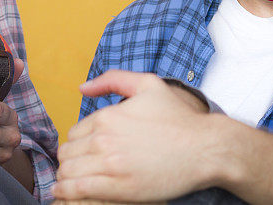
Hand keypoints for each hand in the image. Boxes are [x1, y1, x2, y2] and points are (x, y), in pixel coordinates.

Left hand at [53, 70, 214, 202]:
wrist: (206, 148)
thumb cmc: (179, 118)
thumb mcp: (147, 85)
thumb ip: (112, 80)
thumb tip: (82, 88)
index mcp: (107, 116)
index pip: (73, 133)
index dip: (76, 143)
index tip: (83, 152)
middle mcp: (104, 139)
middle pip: (67, 153)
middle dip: (69, 160)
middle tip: (78, 168)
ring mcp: (111, 164)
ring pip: (69, 171)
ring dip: (65, 177)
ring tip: (69, 183)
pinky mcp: (120, 187)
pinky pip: (78, 189)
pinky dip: (66, 191)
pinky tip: (65, 192)